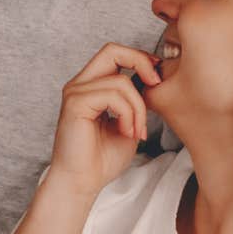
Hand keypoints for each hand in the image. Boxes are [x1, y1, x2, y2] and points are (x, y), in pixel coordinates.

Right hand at [47, 43, 161, 194]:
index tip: (157, 80)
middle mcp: (79, 85)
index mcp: (90, 86)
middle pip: (112, 50)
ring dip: (138, 108)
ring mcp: (75, 93)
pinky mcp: (75, 104)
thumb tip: (153, 79)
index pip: (114, 53)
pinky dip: (128, 114)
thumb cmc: (102, 159)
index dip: (139, 59)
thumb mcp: (128, 123)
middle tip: (156, 86)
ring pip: (121, 81)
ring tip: (136, 131)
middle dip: (141, 63)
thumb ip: (135, 100)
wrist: (82, 183)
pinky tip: (126, 132)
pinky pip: (113, 96)